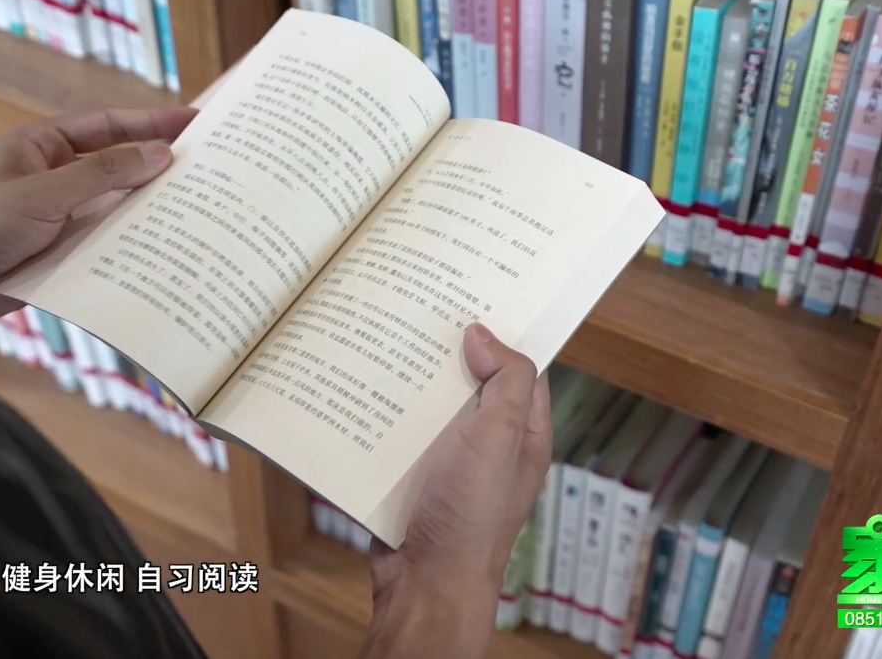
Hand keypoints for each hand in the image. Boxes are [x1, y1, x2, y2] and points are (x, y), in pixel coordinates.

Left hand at [0, 107, 197, 339]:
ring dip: (155, 210)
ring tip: (202, 210)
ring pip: (122, 206)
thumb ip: (103, 174)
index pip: (109, 125)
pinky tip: (171, 249)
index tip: (196, 123)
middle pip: (122, 165)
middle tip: (210, 168)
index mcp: (46, 146)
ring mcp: (67, 215)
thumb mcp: (42, 193)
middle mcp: (60, 176)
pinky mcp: (71, 250)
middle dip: (162, 168)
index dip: (153, 122)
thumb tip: (160, 154)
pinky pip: (113, 243)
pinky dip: (139, 245)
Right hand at [360, 323, 551, 658]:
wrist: (424, 584)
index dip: (503, 335)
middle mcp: (488, 446)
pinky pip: (397, 434)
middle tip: (420, 306)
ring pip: (429, 406)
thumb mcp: (499, 439)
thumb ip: (504, 382)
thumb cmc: (471, 519)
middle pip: (470, 383)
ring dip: (409, 380)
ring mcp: (447, 462)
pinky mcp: (410, 476)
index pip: (521, 371)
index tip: (477, 297)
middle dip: (447, 351)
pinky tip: (360, 385)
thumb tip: (483, 333)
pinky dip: (382, 413)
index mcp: (522, 434)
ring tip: (383, 334)